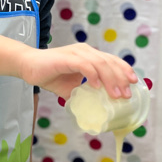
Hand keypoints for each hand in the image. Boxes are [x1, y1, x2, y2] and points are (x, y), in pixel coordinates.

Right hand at [18, 43, 137, 100]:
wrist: (28, 66)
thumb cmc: (49, 74)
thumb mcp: (71, 87)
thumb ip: (83, 94)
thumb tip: (94, 110)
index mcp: (88, 55)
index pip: (112, 60)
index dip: (124, 70)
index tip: (133, 83)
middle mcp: (85, 51)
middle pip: (109, 62)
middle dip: (120, 79)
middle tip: (126, 95)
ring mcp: (76, 53)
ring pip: (99, 64)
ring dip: (110, 80)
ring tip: (115, 95)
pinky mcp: (66, 58)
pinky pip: (84, 65)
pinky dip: (92, 76)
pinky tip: (96, 87)